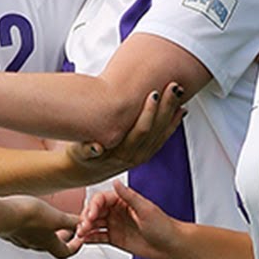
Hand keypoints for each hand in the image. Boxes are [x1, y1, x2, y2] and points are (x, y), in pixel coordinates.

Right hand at [0, 195, 80, 258]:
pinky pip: (25, 231)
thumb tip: (83, 224)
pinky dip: (33, 226)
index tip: (80, 238)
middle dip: (62, 235)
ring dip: (47, 230)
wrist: (2, 214)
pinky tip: (30, 215)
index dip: (76, 245)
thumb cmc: (26, 217)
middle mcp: (35, 244)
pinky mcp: (11, 230)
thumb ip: (71, 221)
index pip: (66, 252)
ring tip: (50, 218)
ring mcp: (21, 238)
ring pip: (38, 238)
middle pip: (52, 245)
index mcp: (48, 244)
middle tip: (67, 226)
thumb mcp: (56, 216)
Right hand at [66, 82, 185, 180]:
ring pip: (163, 133)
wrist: (85, 172)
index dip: (149, 112)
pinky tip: (179, 111)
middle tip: (173, 86)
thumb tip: (95, 147)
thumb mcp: (78, 152)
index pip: (140, 131)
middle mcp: (135, 156)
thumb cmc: (80, 155)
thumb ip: (85, 149)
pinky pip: (163, 138)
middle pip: (157, 130)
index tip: (154, 94)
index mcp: (121, 153)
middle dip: (167, 107)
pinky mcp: (145, 154)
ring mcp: (142, 156)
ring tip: (180, 93)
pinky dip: (173, 124)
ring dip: (173, 112)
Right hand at [77, 180, 180, 258]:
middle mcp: (117, 212)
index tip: (91, 214)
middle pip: (95, 212)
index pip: (102, 199)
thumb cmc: (163, 226)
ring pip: (94, 224)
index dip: (93, 206)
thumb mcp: (146, 209)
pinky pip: (98, 237)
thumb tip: (116, 182)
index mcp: (123, 201)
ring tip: (80, 234)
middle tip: (83, 226)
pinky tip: (84, 240)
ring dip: (85, 228)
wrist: (171, 245)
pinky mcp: (115, 238)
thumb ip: (129, 196)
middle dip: (86, 218)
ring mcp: (115, 225)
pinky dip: (90, 238)